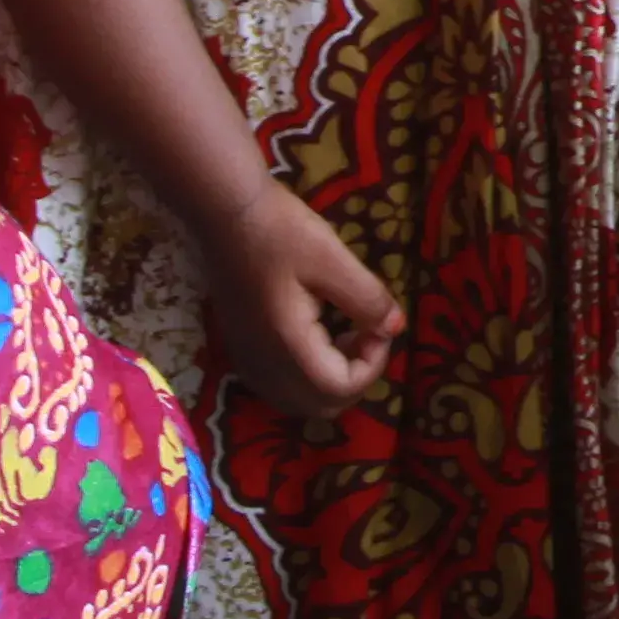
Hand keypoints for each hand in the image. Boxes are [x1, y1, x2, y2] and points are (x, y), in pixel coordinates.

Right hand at [197, 183, 405, 414]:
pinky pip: (281, 385)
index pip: (340, 389)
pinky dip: (309, 374)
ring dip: (332, 379)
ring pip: (300, 400)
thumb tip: (395, 328)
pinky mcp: (242, 349)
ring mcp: (248, 360)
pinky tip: (318, 333)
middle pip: (321, 406)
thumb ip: (367, 299)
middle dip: (356, 377)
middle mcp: (264, 365)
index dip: (373, 364)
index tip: (378, 324)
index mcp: (288, 347)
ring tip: (346, 331)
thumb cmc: (279, 230)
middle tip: (367, 332)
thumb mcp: (333, 259)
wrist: (223, 212)